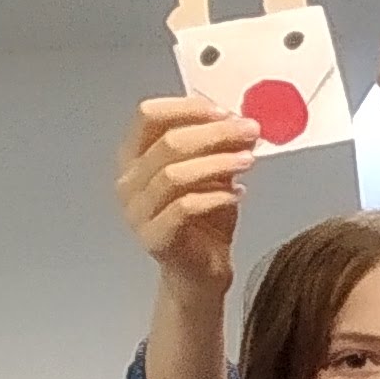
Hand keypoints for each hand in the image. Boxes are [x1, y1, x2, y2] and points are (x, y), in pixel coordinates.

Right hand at [118, 97, 256, 282]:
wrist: (202, 270)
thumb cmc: (206, 218)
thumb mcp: (213, 174)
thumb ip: (218, 147)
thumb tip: (241, 119)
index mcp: (136, 157)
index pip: (149, 116)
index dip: (187, 108)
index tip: (225, 110)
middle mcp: (129, 182)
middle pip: (167, 143)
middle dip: (215, 133)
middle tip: (250, 131)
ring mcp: (136, 211)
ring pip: (174, 175)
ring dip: (217, 162)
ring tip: (249, 160)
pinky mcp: (154, 238)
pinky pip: (184, 208)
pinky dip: (215, 196)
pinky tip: (239, 194)